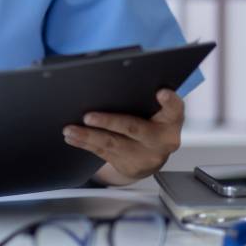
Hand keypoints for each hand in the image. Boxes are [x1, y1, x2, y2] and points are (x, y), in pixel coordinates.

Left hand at [62, 89, 184, 182]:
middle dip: (109, 122)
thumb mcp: (156, 112)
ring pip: (113, 143)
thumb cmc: (150, 124)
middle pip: (133, 128)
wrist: (151, 158)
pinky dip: (85, 143)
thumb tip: (110, 80)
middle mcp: (161, 140)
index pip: (174, 109)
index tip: (161, 92)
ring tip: (70, 129)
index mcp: (171, 121)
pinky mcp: (128, 165)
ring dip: (88, 135)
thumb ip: (144, 99)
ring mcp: (145, 155)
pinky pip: (103, 153)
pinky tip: (72, 137)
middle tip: (88, 117)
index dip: (170, 101)